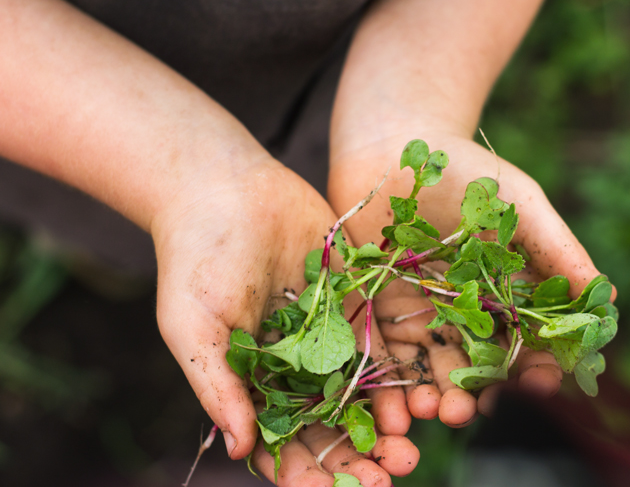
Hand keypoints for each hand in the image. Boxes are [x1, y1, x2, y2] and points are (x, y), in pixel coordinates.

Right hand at [151, 159, 416, 485]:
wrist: (224, 188)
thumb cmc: (194, 259)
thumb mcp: (194, 328)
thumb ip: (218, 387)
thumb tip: (239, 448)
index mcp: (253, 380)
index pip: (284, 441)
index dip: (308, 472)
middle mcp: (294, 362)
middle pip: (332, 423)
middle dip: (358, 456)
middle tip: (390, 478)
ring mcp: (326, 330)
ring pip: (362, 389)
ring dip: (386, 422)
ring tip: (408, 448)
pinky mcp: (351, 295)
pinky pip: (381, 339)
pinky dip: (399, 371)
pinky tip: (418, 396)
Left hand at [329, 132, 606, 424]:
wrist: (392, 144)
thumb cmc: (464, 169)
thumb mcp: (519, 204)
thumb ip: (558, 250)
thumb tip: (609, 299)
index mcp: (504, 293)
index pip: (526, 341)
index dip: (535, 365)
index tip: (539, 383)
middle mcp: (464, 311)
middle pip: (475, 364)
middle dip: (474, 393)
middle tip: (468, 412)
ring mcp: (420, 312)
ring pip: (429, 365)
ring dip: (432, 396)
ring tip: (432, 413)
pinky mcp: (377, 307)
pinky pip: (384, 350)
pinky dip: (388, 382)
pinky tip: (393, 405)